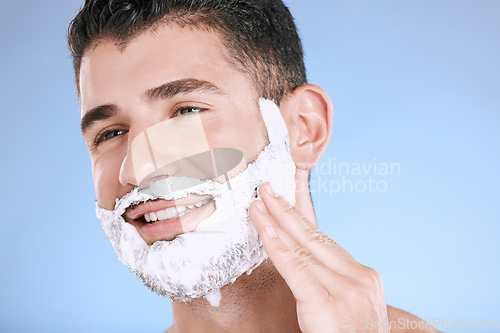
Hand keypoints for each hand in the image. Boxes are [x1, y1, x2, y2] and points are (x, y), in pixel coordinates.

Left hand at [249, 182, 388, 332]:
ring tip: (258, 202)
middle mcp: (358, 277)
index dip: (298, 219)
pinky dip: (276, 246)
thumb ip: (328, 282)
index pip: (323, 241)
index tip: (281, 202)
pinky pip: (295, 269)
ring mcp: (346, 290)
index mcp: (363, 276)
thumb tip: (302, 262)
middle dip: (286, 211)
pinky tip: (263, 228)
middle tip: (266, 188)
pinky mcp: (327, 305)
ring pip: (302, 249)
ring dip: (276, 222)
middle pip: (313, 237)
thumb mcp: (346, 304)